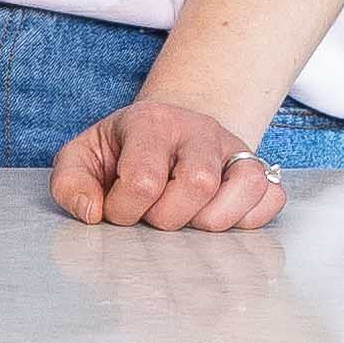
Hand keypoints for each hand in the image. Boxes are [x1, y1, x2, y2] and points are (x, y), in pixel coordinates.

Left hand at [47, 94, 288, 233]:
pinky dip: (250, 218)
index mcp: (151, 122)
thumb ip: (70, 183)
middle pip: (197, 183)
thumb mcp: (82, 157)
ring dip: (213, 220)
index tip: (117, 211)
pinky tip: (219, 219)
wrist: (164, 131)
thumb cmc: (121, 152)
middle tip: (153, 216)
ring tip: (187, 220)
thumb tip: (91, 212)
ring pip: (245, 185)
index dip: (125, 209)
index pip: (144, 178)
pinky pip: (273, 197)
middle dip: (168, 218)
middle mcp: (198, 130)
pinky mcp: (259, 169)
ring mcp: (233, 148)